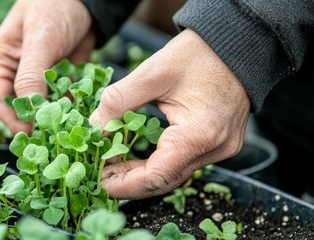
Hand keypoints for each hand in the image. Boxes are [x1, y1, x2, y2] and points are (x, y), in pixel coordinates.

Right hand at [0, 0, 94, 132]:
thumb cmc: (54, 5)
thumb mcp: (40, 39)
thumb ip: (31, 73)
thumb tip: (28, 109)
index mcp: (3, 61)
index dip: (12, 119)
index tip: (29, 133)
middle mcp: (21, 72)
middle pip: (23, 107)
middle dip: (37, 122)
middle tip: (53, 137)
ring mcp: (44, 76)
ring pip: (47, 106)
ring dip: (58, 116)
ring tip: (71, 126)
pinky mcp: (65, 77)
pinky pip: (67, 98)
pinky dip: (75, 105)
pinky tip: (85, 111)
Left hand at [89, 29, 250, 199]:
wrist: (238, 44)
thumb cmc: (199, 54)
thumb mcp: (152, 73)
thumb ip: (118, 102)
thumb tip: (94, 128)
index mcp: (199, 134)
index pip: (156, 176)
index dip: (124, 184)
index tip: (99, 183)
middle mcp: (215, 148)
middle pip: (165, 181)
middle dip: (129, 183)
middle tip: (100, 177)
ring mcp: (221, 148)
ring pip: (175, 174)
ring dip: (143, 174)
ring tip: (113, 169)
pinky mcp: (221, 143)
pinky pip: (185, 163)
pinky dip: (159, 163)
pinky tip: (137, 159)